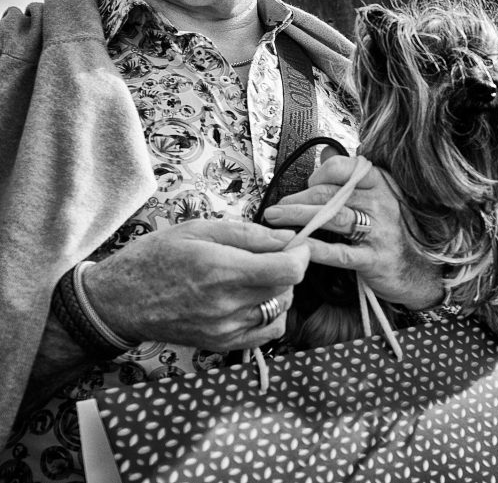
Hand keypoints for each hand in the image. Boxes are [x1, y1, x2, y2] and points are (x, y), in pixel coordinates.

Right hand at [83, 220, 305, 350]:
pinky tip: (254, 300)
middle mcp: (227, 305)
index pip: (288, 270)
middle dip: (288, 268)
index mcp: (222, 271)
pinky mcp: (222, 344)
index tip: (296, 244)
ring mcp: (225, 330)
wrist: (119, 301)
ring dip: (279, 291)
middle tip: (270, 255)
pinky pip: (267, 332)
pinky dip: (271, 314)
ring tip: (256, 277)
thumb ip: (248, 234)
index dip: (301, 254)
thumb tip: (286, 238)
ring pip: (280, 309)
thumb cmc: (156, 258)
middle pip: (287, 288)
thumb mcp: (199, 230)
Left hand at [263, 154, 444, 310]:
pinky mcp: (373, 259)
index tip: (306, 186)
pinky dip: (315, 248)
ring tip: (274, 220)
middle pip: (331, 194)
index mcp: (381, 184)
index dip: (319, 175)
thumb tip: (326, 152)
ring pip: (332, 218)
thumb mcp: (380, 197)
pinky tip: (296, 246)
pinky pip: (339, 252)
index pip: (345, 168)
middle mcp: (381, 203)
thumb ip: (352, 175)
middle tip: (275, 208)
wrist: (422, 270)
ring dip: (298, 217)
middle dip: (297, 199)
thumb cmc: (393, 231)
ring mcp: (379, 231)